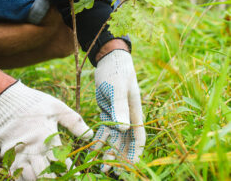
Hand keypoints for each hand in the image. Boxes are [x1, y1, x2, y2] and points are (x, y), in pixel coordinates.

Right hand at [0, 81, 92, 179]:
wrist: (7, 99)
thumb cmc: (36, 102)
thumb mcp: (57, 107)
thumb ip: (74, 121)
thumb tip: (89, 135)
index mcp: (46, 137)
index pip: (60, 164)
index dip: (70, 173)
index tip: (77, 177)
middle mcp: (32, 149)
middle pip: (45, 176)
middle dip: (56, 180)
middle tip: (64, 178)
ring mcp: (18, 154)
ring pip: (30, 178)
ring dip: (40, 179)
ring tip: (50, 177)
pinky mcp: (8, 155)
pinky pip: (16, 175)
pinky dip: (25, 178)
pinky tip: (33, 176)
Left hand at [93, 50, 144, 171]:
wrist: (108, 60)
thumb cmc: (116, 72)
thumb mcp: (117, 88)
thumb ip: (120, 107)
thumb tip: (123, 129)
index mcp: (134, 112)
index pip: (138, 138)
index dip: (135, 154)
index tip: (127, 168)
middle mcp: (127, 116)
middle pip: (126, 142)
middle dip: (120, 157)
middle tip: (109, 171)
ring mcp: (117, 115)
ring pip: (115, 138)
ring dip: (109, 152)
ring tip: (99, 165)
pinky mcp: (107, 111)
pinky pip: (104, 130)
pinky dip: (100, 140)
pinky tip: (92, 149)